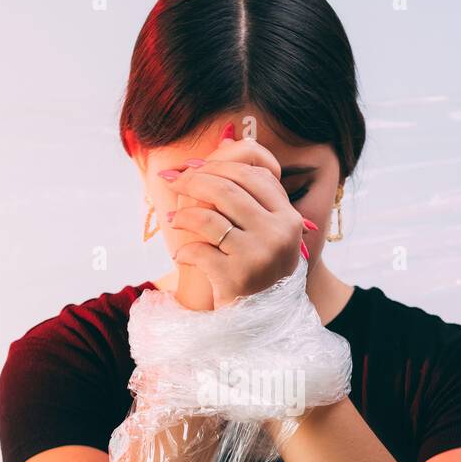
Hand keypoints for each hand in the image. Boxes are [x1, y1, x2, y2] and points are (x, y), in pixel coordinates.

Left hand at [160, 127, 313, 308]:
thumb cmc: (256, 271)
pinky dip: (185, 251)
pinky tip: (181, 255)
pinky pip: (200, 250)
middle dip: (192, 181)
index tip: (193, 168)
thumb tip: (226, 138)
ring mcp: (259, 255)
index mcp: (288, 218)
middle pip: (228, 188)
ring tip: (174, 220)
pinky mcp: (237, 277)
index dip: (220, 165)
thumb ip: (250, 193)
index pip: (254, 174)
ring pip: (209, 216)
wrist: (260, 323)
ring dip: (183, 216)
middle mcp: (279, 233)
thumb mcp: (265, 232)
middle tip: (172, 182)